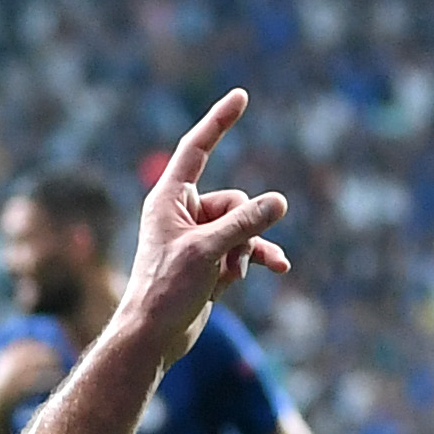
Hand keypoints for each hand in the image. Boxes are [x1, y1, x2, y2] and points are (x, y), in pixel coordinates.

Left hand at [113, 90, 288, 355]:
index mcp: (169, 199)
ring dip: (247, 250)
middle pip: (234, 200)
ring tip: (233, 274)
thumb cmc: (166, 290)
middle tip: (223, 258)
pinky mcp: (211, 262)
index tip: (241, 96)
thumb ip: (245, 225)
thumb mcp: (208, 252)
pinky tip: (281, 266)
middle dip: (241, 228)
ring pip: (243, 227)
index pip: (197, 149)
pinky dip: (258, 257)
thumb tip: (279, 201)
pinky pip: (244, 249)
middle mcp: (183, 213)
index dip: (219, 122)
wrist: (153, 337)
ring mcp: (199, 238)